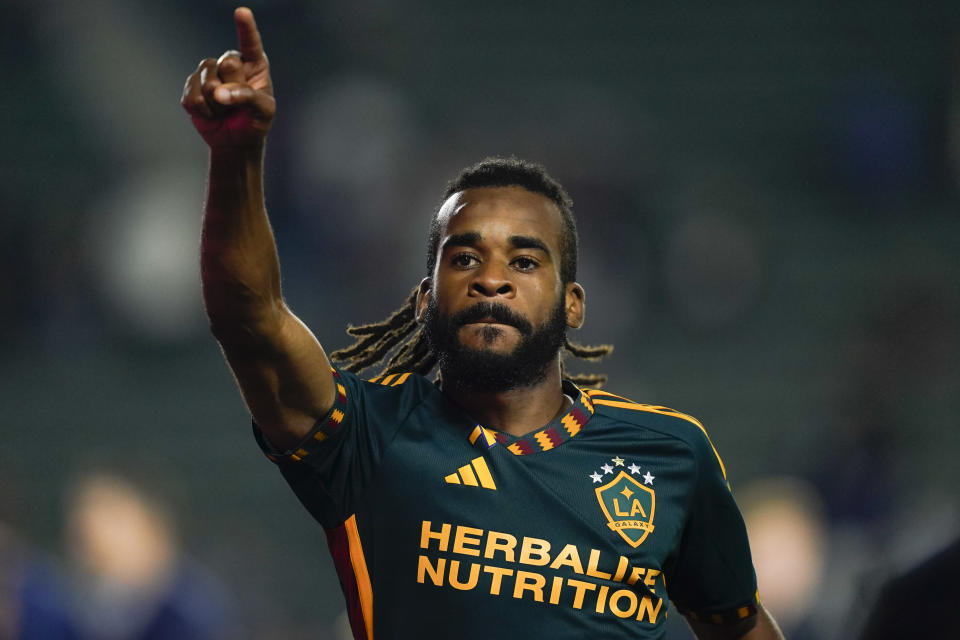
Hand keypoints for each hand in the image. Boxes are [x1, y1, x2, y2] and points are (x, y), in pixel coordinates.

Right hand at [181, 7, 275, 148]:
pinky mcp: (192, 86)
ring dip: (217, 104)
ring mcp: (209, 72)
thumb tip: (218, 93)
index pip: (250, 43)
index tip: (242, 12)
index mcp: (254, 64)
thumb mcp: (263, 111)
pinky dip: (202, 111)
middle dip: (233, 89)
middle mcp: (231, 63)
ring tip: (225, 111)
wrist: (236, 140)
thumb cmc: (255, 122)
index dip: (246, 28)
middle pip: (227, 64)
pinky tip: (211, 114)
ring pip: (207, 81)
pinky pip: (192, 96)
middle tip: (238, 104)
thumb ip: (247, 97)